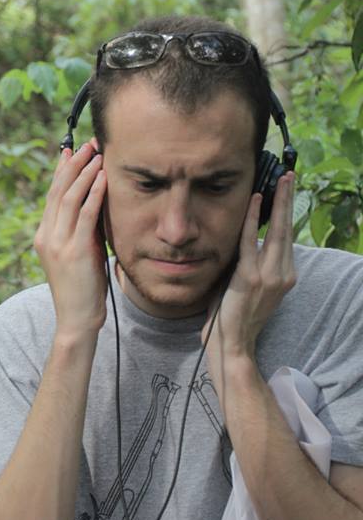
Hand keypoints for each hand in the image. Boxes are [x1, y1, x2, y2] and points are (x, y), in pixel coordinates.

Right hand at [33, 140, 107, 338]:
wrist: (77, 319)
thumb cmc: (82, 289)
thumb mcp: (79, 253)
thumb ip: (81, 230)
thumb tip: (95, 204)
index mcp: (44, 235)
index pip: (52, 195)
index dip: (61, 170)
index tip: (72, 150)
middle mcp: (46, 236)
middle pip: (57, 190)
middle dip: (73, 164)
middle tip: (88, 144)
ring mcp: (57, 243)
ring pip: (68, 198)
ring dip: (84, 173)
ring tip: (97, 154)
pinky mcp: (74, 251)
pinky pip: (84, 215)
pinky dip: (94, 193)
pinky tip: (103, 178)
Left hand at [203, 172, 296, 361]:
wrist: (231, 344)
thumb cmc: (231, 315)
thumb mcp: (244, 285)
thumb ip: (248, 262)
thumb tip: (241, 238)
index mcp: (284, 276)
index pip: (287, 238)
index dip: (286, 213)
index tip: (284, 192)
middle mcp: (283, 274)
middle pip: (288, 229)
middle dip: (288, 200)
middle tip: (288, 176)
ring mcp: (269, 276)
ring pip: (277, 231)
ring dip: (277, 202)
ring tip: (278, 181)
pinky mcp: (250, 277)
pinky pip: (251, 241)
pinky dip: (253, 218)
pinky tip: (255, 200)